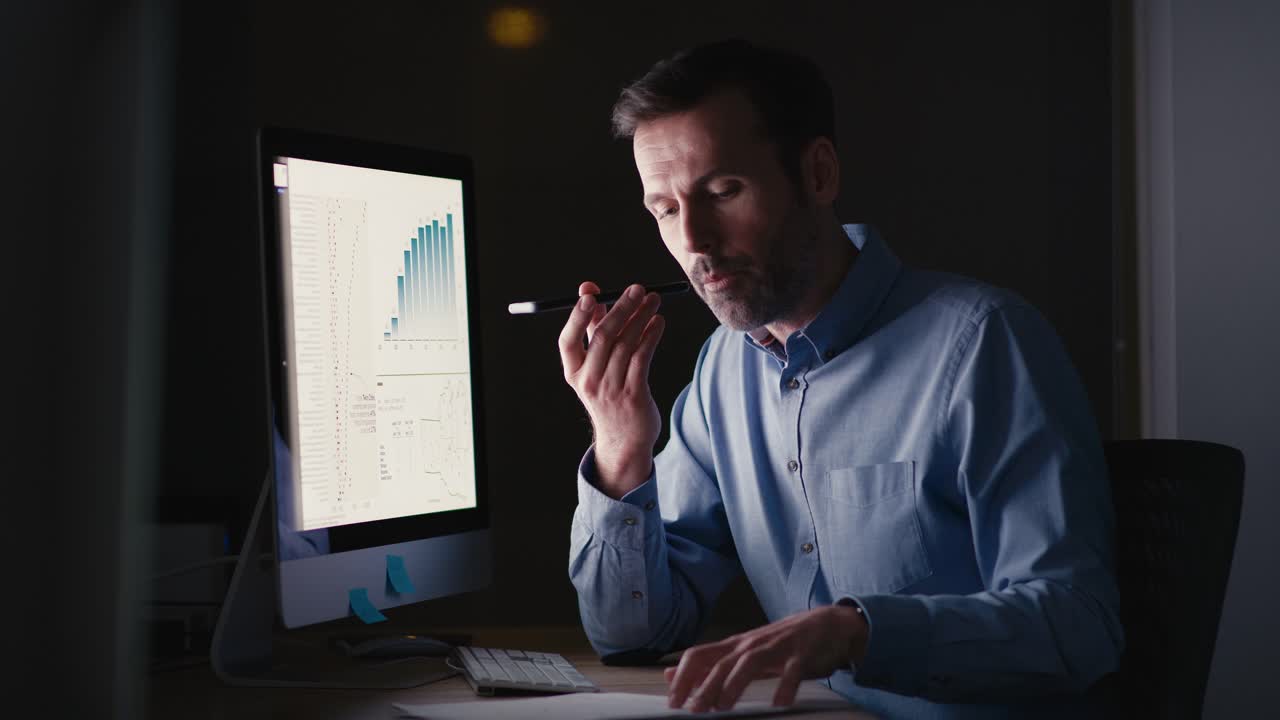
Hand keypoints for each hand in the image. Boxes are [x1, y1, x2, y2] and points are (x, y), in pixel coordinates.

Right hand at [558, 281, 665, 497]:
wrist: (624, 438)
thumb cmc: (609, 391)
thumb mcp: (596, 365)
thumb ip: (593, 329)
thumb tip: (589, 290)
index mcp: (573, 373)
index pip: (567, 341)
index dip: (577, 317)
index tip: (590, 294)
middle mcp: (589, 382)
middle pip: (602, 338)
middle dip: (621, 308)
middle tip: (637, 288)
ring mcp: (611, 390)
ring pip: (626, 345)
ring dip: (641, 318)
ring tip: (654, 300)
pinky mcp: (634, 394)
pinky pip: (642, 358)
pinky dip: (651, 336)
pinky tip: (658, 322)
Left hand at [664, 604, 868, 711]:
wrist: (826, 624)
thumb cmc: (781, 643)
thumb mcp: (742, 653)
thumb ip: (708, 665)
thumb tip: (669, 674)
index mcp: (734, 646)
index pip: (699, 655)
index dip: (682, 677)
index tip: (673, 701)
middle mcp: (751, 644)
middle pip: (721, 662)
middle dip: (704, 686)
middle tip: (694, 710)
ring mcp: (776, 646)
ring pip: (750, 662)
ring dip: (734, 684)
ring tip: (724, 706)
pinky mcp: (802, 653)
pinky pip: (793, 669)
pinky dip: (786, 685)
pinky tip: (780, 702)